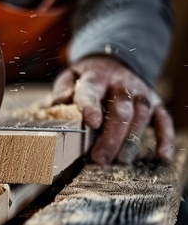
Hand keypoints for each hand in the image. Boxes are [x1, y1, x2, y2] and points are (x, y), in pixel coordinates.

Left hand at [52, 56, 174, 164]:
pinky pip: (163, 119)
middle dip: (110, 137)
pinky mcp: (155, 102)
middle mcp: (121, 84)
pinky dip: (165, 138)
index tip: (91, 122)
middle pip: (120, 110)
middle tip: (99, 159)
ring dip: (131, 141)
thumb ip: (63, 90)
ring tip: (119, 161)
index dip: (91, 107)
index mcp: (95, 77)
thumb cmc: (86, 78)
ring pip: (141, 116)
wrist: (113, 63)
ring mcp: (140, 93)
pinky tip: (162, 156)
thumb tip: (60, 103)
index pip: (92, 91)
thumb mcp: (70, 77)